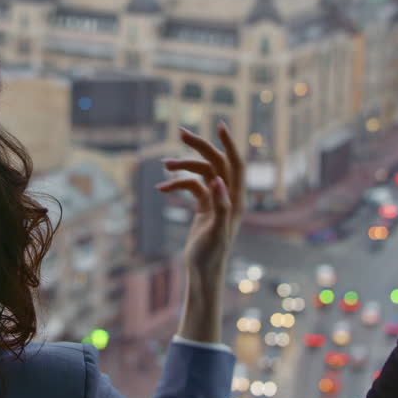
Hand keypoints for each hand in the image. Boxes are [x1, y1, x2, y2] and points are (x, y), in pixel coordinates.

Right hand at [157, 123, 245, 280]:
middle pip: (216, 162)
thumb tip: (218, 180)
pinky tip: (161, 190)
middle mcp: (228, 196)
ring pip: (201, 172)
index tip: (219, 126)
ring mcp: (215, 200)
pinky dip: (176, 184)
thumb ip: (220, 206)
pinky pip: (191, 186)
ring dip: (183, 166)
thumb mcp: (216, 231)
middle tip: (180, 132)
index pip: (236, 164)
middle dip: (199, 147)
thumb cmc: (212, 255)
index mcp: (236, 199)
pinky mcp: (203, 206)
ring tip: (164, 166)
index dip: (229, 144)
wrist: (203, 272)